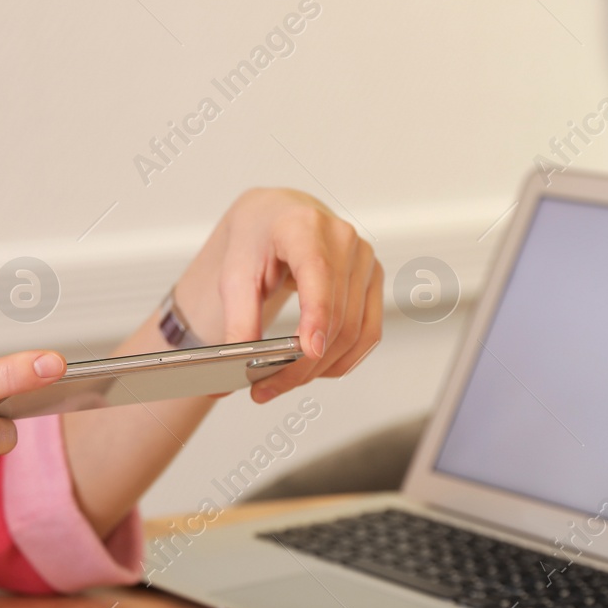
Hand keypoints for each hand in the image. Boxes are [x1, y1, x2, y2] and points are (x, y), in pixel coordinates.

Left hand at [173, 188, 382, 401]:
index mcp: (303, 226)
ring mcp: (364, 260)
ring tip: (282, 384)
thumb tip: (235, 372)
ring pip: (353, 332)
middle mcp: (342, 239)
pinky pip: (367, 333)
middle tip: (266, 389)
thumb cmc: (257, 238)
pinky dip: (342, 360)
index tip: (308, 352)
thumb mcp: (235, 275)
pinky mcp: (373, 280)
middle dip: (302, 362)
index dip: (316, 315)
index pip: (318, 273)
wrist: (278, 218)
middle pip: (335, 316)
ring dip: (319, 369)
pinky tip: (314, 370)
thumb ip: (238, 322)